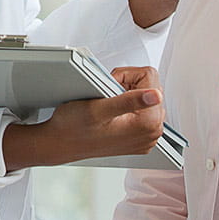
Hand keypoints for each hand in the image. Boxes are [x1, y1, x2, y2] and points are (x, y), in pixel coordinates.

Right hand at [2, 66, 165, 171]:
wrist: (62, 144)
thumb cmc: (74, 127)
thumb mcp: (98, 108)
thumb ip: (129, 100)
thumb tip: (156, 95)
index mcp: (147, 123)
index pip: (150, 77)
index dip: (126, 75)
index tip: (110, 86)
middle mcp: (152, 133)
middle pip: (151, 88)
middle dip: (129, 86)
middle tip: (107, 96)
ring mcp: (146, 137)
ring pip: (147, 99)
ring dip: (128, 96)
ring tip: (108, 106)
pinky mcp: (139, 139)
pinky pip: (142, 113)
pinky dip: (128, 108)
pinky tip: (112, 115)